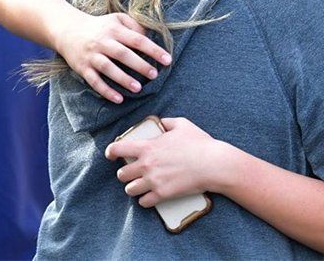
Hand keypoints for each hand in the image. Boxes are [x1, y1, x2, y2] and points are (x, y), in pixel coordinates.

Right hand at [55, 12, 171, 102]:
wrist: (67, 29)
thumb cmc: (100, 26)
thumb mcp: (117, 19)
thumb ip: (135, 25)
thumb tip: (150, 37)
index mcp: (115, 30)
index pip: (137, 40)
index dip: (153, 50)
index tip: (167, 60)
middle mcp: (103, 42)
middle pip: (123, 54)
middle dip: (140, 65)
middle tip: (154, 75)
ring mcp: (91, 56)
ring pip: (108, 68)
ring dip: (123, 79)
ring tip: (138, 88)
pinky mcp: (82, 68)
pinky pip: (94, 81)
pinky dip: (106, 91)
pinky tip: (119, 99)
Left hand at [105, 117, 234, 206]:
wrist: (213, 164)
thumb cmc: (200, 143)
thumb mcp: (183, 124)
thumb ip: (167, 122)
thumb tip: (161, 122)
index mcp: (148, 147)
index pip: (118, 149)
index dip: (111, 152)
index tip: (111, 155)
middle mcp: (146, 165)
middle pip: (121, 174)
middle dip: (126, 173)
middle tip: (134, 173)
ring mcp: (153, 181)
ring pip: (129, 190)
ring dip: (134, 188)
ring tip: (141, 186)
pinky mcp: (162, 194)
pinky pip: (144, 202)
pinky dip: (146, 200)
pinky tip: (151, 196)